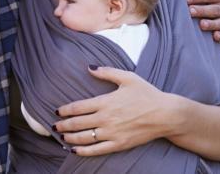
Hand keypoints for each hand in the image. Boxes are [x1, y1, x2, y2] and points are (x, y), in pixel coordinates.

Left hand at [54, 66, 178, 155]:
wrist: (165, 114)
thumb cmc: (147, 94)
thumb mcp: (128, 78)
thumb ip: (106, 72)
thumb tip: (89, 67)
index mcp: (106, 101)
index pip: (78, 107)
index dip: (65, 110)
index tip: (57, 112)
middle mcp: (106, 118)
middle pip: (77, 124)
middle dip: (63, 125)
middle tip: (54, 126)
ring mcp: (111, 133)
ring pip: (84, 138)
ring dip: (70, 138)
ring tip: (62, 137)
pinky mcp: (118, 144)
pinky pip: (96, 150)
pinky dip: (83, 151)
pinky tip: (74, 150)